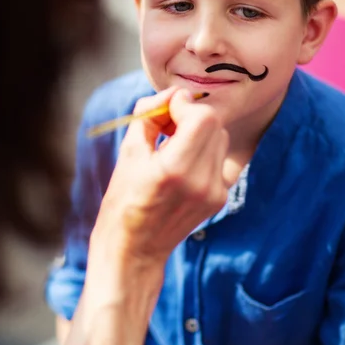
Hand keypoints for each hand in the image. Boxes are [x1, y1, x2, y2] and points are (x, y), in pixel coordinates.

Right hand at [67, 87, 228, 344]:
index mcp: (176, 169)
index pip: (203, 117)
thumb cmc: (123, 201)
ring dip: (199, 131)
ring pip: (220, 139)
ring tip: (173, 144)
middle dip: (190, 116)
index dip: (184, 105)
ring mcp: (215, 192)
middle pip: (214, 125)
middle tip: (166, 126)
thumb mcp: (129, 153)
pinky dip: (205, 150)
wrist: (135, 250)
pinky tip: (183, 161)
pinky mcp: (220, 198)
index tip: (165, 111)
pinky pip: (220, 158)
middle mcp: (202, 181)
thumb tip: (171, 94)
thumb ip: (150, 116)